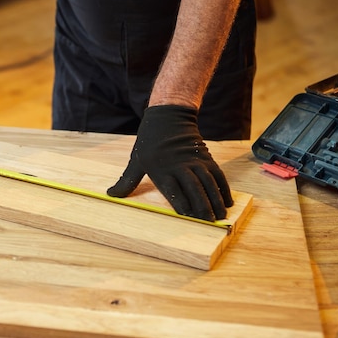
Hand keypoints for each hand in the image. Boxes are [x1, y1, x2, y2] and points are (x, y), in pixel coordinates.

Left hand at [107, 105, 232, 220]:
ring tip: (221, 215)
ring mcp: (195, 161)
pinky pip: (218, 174)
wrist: (168, 116)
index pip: (173, 189)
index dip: (182, 203)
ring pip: (209, 182)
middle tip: (209, 221)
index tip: (189, 216)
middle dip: (203, 205)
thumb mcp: (136, 160)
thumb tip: (111, 195)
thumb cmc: (149, 142)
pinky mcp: (206, 157)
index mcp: (161, 169)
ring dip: (216, 199)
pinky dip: (224, 188)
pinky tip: (227, 201)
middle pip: (194, 187)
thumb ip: (127, 181)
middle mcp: (180, 166)